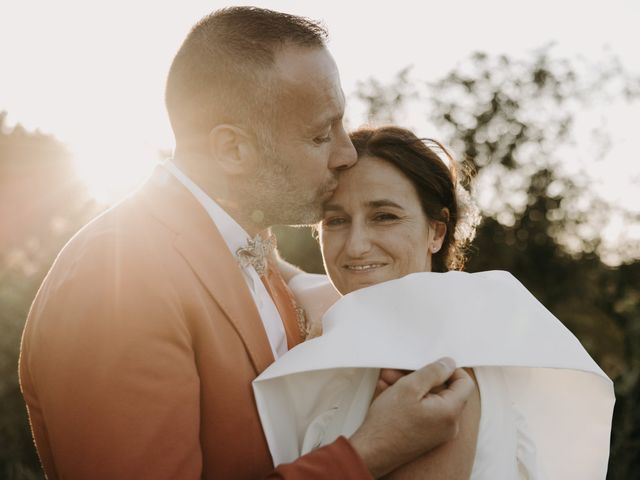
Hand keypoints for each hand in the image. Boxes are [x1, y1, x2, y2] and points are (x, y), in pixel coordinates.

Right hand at [349, 359, 472, 477]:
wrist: (372, 452)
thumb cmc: (388, 422)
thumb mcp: (409, 387)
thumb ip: (433, 372)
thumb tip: (449, 363)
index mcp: (450, 412)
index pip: (465, 383)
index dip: (450, 369)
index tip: (430, 364)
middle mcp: (450, 425)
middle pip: (445, 390)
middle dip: (422, 377)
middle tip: (400, 370)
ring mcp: (439, 432)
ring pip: (432, 399)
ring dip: (413, 387)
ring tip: (388, 380)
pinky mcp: (428, 435)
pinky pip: (425, 410)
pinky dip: (411, 400)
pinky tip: (390, 392)